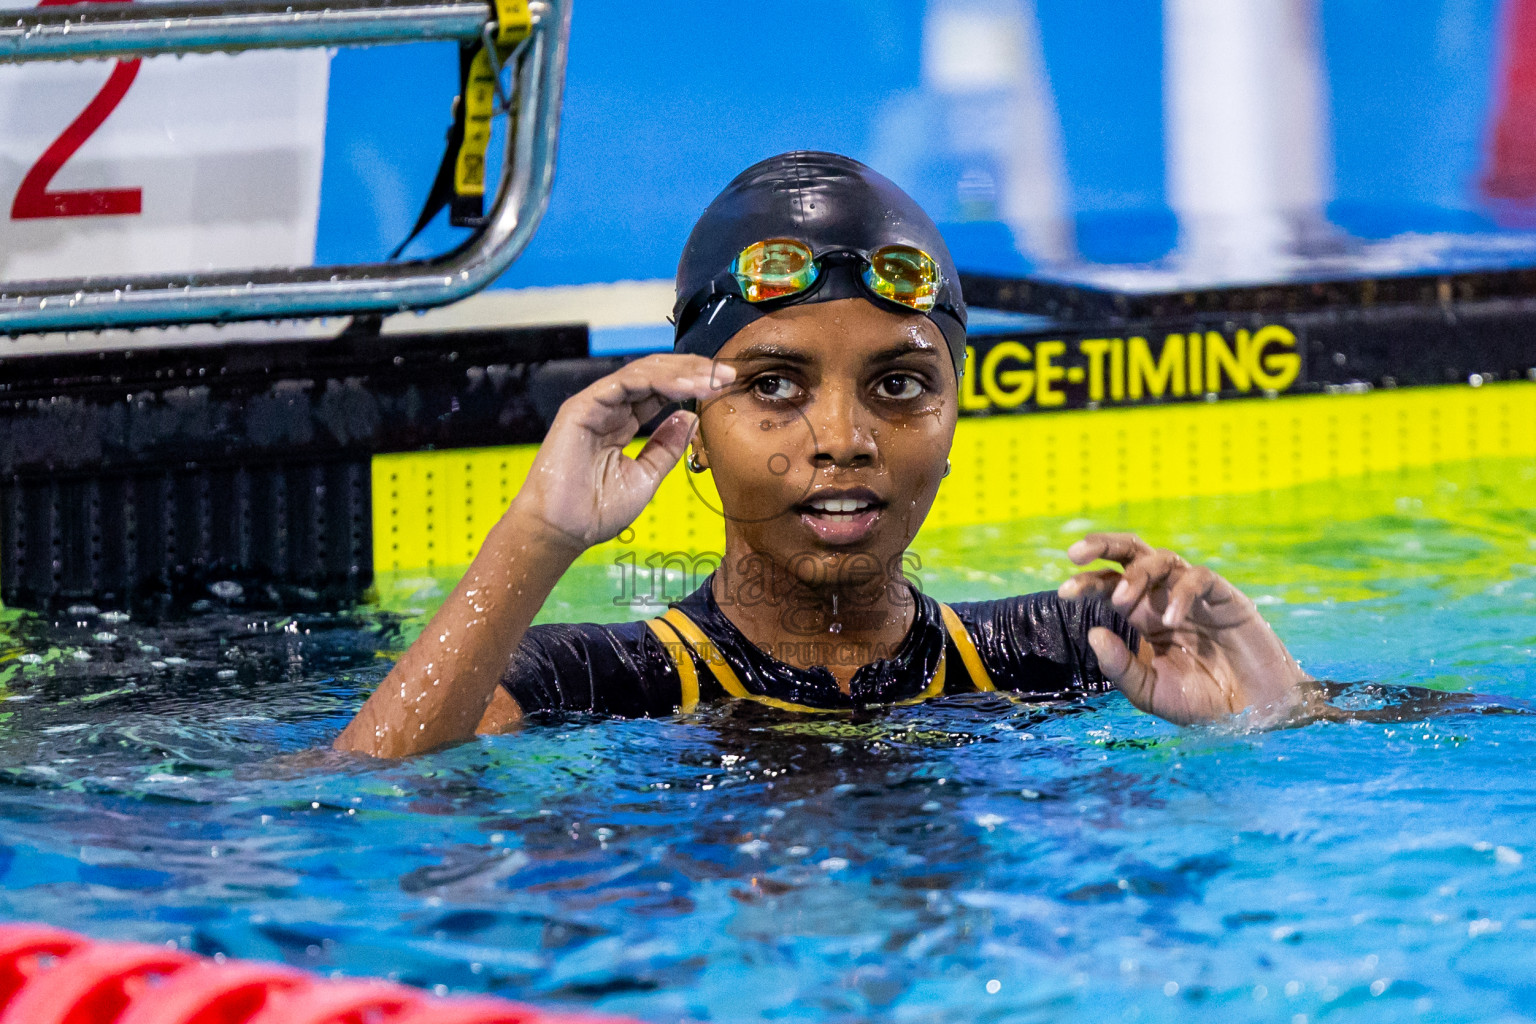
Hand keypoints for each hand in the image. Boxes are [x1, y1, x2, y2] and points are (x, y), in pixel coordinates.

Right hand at [511, 354, 734, 550]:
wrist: (562, 531)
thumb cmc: (596, 511)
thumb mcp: (646, 477)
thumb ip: (666, 447)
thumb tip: (690, 417)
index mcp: (621, 423)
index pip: (660, 392)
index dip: (693, 385)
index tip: (727, 387)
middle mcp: (609, 408)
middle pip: (656, 375)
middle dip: (694, 371)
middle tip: (728, 374)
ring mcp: (595, 404)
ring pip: (643, 372)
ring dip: (682, 372)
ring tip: (713, 379)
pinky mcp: (583, 405)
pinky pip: (625, 382)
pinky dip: (659, 381)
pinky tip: (686, 386)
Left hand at [1058, 532, 1317, 725]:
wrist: (1252, 714)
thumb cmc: (1201, 701)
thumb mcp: (1150, 691)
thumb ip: (1121, 667)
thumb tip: (1093, 633)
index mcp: (1141, 616)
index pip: (1109, 585)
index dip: (1086, 582)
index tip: (1064, 592)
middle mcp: (1163, 598)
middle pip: (1131, 554)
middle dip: (1103, 545)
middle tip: (1075, 553)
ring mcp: (1195, 595)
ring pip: (1162, 559)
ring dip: (1137, 574)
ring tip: (1122, 601)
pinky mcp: (1226, 598)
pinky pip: (1200, 579)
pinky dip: (1182, 593)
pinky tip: (1171, 619)